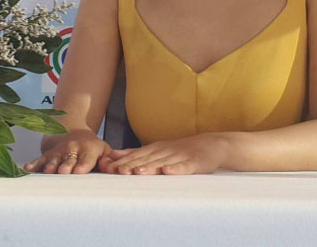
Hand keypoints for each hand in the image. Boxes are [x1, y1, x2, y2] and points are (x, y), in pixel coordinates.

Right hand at [24, 129, 117, 173]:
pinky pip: (40, 159)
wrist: (73, 134)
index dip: (83, 164)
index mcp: (88, 150)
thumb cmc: (92, 148)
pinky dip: (34, 164)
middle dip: (66, 166)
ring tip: (47, 172)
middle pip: (69, 160)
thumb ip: (110, 160)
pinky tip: (27, 168)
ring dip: (50, 166)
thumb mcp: (104, 150)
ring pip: (54, 160)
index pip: (86, 158)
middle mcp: (73, 150)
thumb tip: (115, 168)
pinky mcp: (48, 154)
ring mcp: (59, 152)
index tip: (78, 171)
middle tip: (62, 172)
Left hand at [98, 133, 228, 174]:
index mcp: (155, 149)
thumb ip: (135, 153)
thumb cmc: (180, 150)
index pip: (135, 156)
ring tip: (138, 171)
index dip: (121, 162)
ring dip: (150, 167)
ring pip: (162, 162)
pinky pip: (184, 166)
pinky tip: (168, 171)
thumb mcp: (156, 149)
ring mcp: (179, 156)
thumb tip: (111, 156)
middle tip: (117, 171)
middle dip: (131, 164)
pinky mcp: (194, 163)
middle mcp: (165, 151)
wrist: (210, 145)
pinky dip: (175, 168)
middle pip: (146, 159)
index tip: (107, 168)